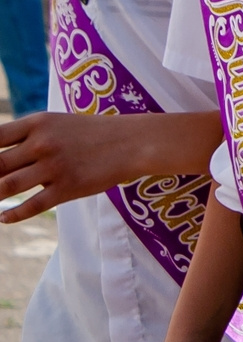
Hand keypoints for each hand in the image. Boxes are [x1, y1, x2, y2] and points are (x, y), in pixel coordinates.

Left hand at [0, 112, 153, 220]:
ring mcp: (54, 167)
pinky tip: (4, 218)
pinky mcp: (67, 188)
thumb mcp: (55, 123)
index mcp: (37, 123)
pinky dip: (12, 215)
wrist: (131, 143)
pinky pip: (31, 206)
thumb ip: (24, 137)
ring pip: (7, 187)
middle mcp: (42, 144)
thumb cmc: (89, 133)